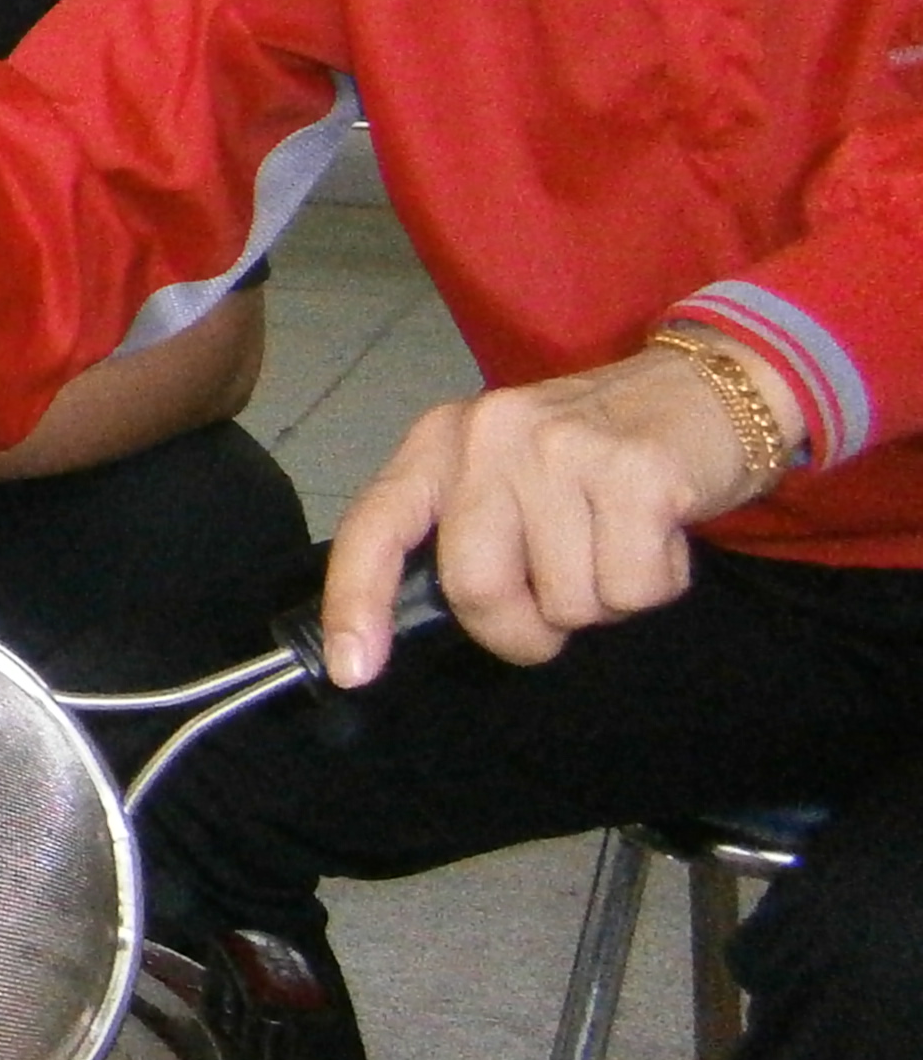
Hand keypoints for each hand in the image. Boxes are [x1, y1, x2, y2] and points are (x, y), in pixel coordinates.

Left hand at [318, 338, 779, 679]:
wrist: (705, 389)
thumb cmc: (594, 452)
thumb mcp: (505, 472)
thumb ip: (463, 533)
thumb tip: (415, 629)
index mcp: (441, 440)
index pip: (375, 525)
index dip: (355, 601)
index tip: (354, 670)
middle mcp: (489, 436)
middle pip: (474, 587)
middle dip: (520, 631)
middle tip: (555, 611)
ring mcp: (562, 448)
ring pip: (566, 602)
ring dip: (602, 600)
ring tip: (618, 540)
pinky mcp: (637, 472)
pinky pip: (632, 589)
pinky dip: (654, 584)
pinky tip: (658, 533)